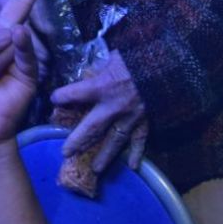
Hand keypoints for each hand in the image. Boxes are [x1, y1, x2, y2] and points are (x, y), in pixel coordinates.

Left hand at [51, 50, 148, 171]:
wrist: (169, 61)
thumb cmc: (139, 53)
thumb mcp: (114, 54)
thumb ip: (100, 66)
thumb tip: (89, 70)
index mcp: (102, 86)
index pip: (75, 93)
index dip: (61, 97)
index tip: (53, 99)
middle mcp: (114, 106)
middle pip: (91, 128)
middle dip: (77, 140)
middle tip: (66, 153)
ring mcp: (131, 116)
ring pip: (114, 140)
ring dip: (104, 155)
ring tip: (95, 170)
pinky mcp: (146, 120)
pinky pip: (141, 139)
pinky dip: (137, 153)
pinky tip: (132, 166)